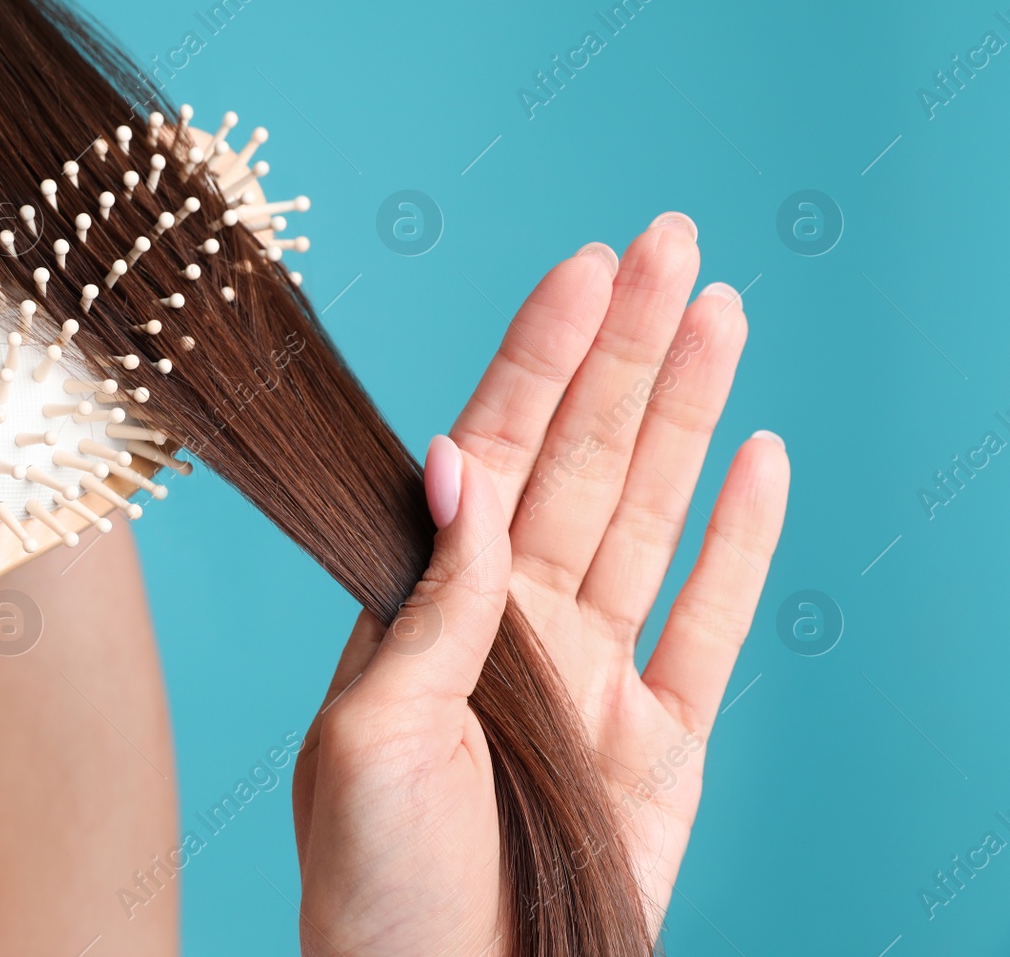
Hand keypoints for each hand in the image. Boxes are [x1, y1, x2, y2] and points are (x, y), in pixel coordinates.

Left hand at [293, 213, 789, 952]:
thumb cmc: (378, 884)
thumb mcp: (370, 735)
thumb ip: (428, 601)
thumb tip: (456, 464)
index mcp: (432, 607)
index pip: (497, 449)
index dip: (540, 356)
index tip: (583, 267)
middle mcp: (517, 620)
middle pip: (586, 455)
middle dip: (626, 348)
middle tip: (671, 244)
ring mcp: (594, 672)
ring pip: (653, 513)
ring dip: (686, 411)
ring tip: (718, 312)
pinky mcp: (663, 740)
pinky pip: (711, 622)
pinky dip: (740, 542)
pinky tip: (756, 457)